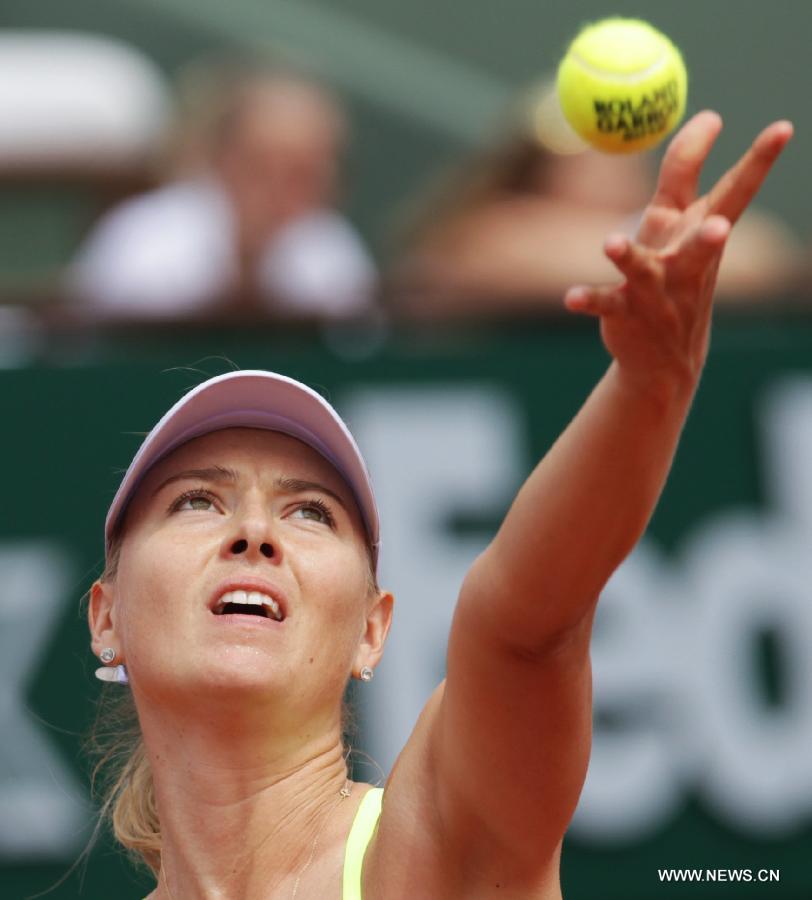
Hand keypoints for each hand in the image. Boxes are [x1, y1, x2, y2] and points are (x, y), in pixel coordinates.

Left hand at [564, 111, 792, 395]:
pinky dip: (588, 298)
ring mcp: (655, 290)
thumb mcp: (678, 222)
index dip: (758, 160)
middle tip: (720, 229)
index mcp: (701, 232)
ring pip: (644, 271)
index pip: (735, 192)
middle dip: (711, 237)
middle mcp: (684, 262)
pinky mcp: (624, 311)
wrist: (662, 357)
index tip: (783, 127)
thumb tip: (710, 115)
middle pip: (700, 243)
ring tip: (612, 244)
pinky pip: (604, 302)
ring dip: (629, 256)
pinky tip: (571, 298)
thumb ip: (685, 170)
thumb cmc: (672, 273)